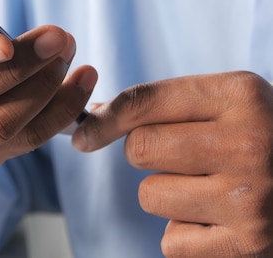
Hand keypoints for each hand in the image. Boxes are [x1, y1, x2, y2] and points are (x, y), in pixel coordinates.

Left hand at [73, 72, 272, 256]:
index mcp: (241, 96)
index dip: (104, 119)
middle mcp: (250, 143)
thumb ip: (165, 104)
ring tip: (211, 189)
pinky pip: (171, 240)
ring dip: (168, 196)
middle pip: (139, 149)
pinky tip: (221, 221)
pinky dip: (186, 234)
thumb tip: (93, 116)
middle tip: (185, 157)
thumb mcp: (228, 103)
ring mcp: (251, 198)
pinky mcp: (248, 246)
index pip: (144, 101)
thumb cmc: (262, 137)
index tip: (83, 134)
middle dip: (149, 155)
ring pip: (150, 195)